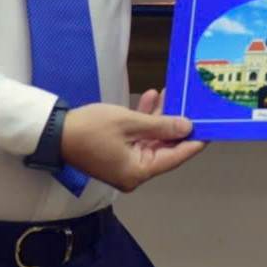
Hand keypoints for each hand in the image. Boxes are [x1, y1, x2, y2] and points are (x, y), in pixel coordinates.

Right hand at [60, 93, 204, 191]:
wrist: (54, 132)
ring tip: (171, 94)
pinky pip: (138, 138)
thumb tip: (187, 127)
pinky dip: (145, 120)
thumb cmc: (91, 128)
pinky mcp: (117, 154)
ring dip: (160, 118)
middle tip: (193, 105)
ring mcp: (125, 164)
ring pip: (152, 140)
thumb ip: (160, 125)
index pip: (176, 157)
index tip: (212, 128)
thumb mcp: (129, 123)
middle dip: (176, 124)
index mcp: (139, 171)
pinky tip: (151, 98)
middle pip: (165, 148)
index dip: (194, 141)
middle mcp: (135, 173)